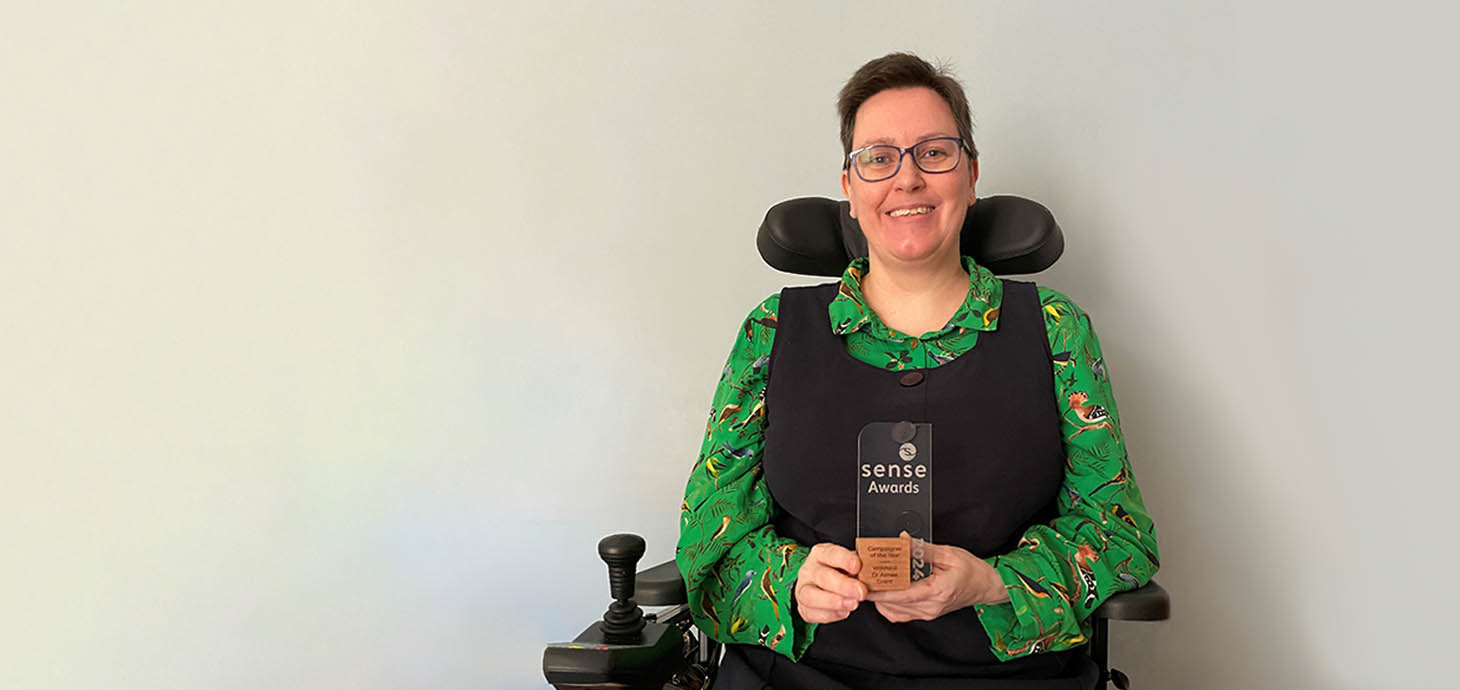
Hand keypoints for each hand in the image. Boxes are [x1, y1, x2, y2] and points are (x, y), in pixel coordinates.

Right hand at [794, 543, 867, 623]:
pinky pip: (812, 613)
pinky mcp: (804, 607)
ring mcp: (804, 588)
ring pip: (811, 596)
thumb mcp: (857, 566)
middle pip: (822, 576)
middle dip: (843, 585)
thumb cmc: (847, 574)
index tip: (857, 566)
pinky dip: (829, 615)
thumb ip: (864, 568)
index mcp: (822, 553)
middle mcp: (810, 570)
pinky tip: (843, 612)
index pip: (831, 553)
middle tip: (861, 592)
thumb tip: (876, 572)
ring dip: (833, 602)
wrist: (838, 589)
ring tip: (853, 604)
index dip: (844, 560)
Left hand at [865, 535, 1007, 622]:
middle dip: (876, 591)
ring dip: (880, 598)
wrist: (985, 585)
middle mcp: (931, 606)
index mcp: (937, 591)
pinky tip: (884, 592)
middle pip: (894, 603)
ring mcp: (928, 613)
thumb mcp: (948, 553)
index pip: (902, 594)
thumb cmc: (970, 570)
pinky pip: (900, 614)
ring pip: (894, 611)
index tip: (865, 585)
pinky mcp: (926, 614)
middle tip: (863, 577)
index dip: (881, 591)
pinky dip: (888, 605)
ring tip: (871, 582)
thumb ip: (922, 549)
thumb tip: (903, 541)